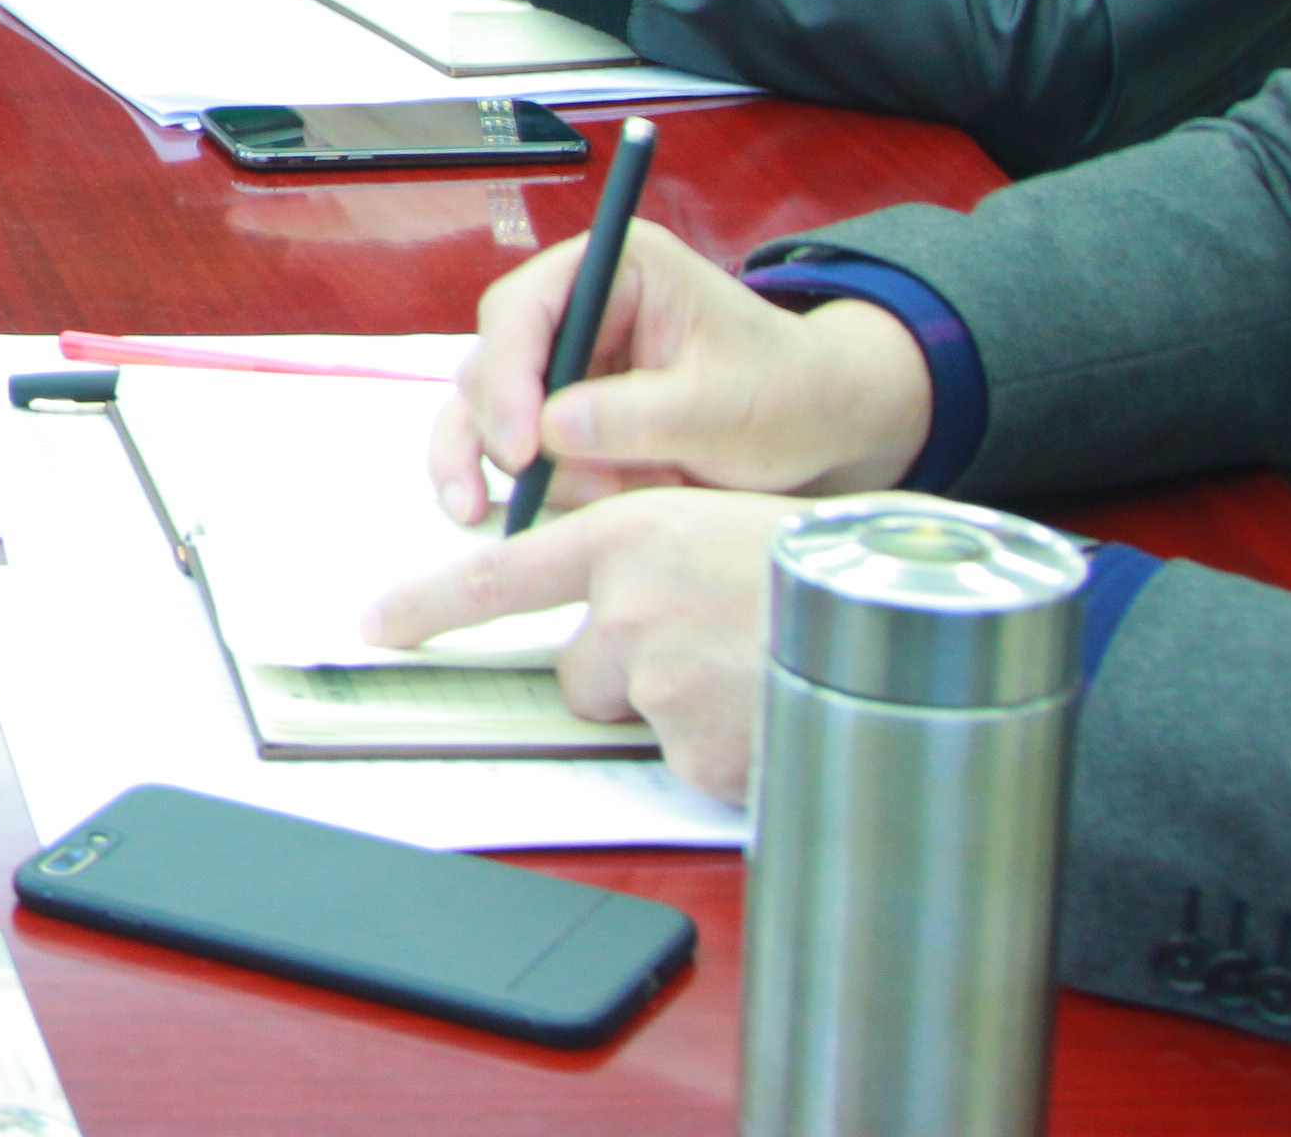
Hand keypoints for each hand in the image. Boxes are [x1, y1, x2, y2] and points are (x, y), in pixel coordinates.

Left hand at [364, 492, 807, 802]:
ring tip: (759, 671)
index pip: (500, 576)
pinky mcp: (701, 745)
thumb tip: (611, 608)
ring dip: (685, 711)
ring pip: (637, 716)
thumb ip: (648, 562)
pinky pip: (694, 762)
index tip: (375, 624)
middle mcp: (628, 604)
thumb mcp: (719, 526)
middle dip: (633, 673)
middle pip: (583, 670)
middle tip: (716, 648)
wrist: (915, 609)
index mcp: (629, 535)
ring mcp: (661, 677)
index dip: (430, 604)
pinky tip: (780, 711)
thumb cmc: (827, 564)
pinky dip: (734, 752)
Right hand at [428, 224, 938, 522]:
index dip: (509, 377)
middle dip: (519, 435)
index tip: (522, 448)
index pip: (524, 310)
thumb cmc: (787, 397)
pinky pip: (514, 443)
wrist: (824, 429)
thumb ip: (636, 415)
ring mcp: (566, 358)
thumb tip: (547, 429)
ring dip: (533, 467)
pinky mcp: (563, 406)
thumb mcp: (722, 409)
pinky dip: (526, 481)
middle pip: (494, 362)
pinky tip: (529, 510)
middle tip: (566, 489)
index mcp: (617, 268)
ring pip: (491, 409)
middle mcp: (576, 304)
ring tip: (605, 501)